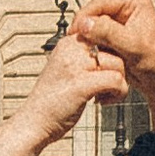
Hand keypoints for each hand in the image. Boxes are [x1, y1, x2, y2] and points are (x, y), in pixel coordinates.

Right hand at [25, 34, 128, 149]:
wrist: (34, 122)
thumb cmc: (52, 100)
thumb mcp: (66, 68)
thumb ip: (83, 57)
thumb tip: (111, 50)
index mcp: (68, 43)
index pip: (103, 32)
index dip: (113, 52)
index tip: (105, 71)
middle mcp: (70, 49)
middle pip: (114, 46)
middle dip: (118, 67)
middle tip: (108, 84)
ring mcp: (75, 66)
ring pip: (118, 63)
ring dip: (120, 82)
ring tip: (105, 94)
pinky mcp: (82, 84)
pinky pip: (116, 80)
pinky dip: (118, 94)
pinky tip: (103, 101)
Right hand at [72, 0, 154, 132]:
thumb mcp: (132, 45)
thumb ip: (108, 32)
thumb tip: (86, 24)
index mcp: (134, 1)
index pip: (100, 3)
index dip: (84, 17)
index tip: (74, 31)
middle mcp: (127, 8)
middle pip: (95, 14)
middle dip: (86, 29)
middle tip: (75, 42)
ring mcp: (121, 22)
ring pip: (94, 26)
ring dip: (88, 38)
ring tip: (83, 50)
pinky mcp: (116, 36)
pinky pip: (98, 37)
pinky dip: (93, 46)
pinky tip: (91, 55)